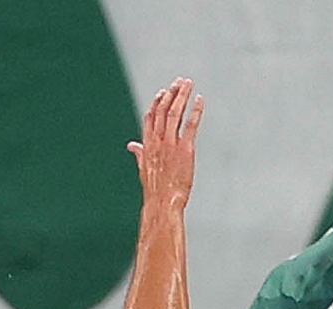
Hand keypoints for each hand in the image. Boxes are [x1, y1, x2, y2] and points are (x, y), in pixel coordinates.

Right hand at [127, 77, 203, 205]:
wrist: (162, 203)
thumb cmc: (155, 190)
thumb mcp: (143, 168)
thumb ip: (139, 153)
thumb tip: (131, 146)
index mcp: (148, 143)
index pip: (151, 115)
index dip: (157, 101)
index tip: (164, 91)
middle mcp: (158, 140)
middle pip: (163, 109)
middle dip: (172, 93)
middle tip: (181, 82)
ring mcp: (171, 144)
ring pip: (175, 112)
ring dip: (182, 96)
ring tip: (189, 84)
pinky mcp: (185, 150)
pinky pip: (191, 125)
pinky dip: (196, 111)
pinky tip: (200, 100)